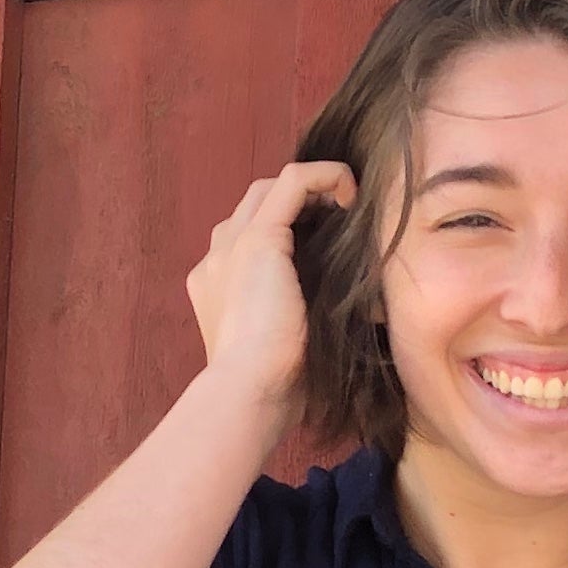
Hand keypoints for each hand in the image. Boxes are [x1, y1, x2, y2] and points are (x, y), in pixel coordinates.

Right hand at [186, 162, 355, 415]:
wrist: (248, 392)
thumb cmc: (273, 387)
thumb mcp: (282, 344)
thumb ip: (294, 318)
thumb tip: (339, 313)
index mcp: (216, 285)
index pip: (247, 236)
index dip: (289, 227)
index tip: (328, 239)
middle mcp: (216, 259)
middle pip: (254, 205)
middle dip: (297, 204)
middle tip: (338, 218)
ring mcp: (230, 246)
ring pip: (269, 188)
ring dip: (311, 189)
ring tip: (346, 205)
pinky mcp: (256, 239)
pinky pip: (294, 181)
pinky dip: (325, 176)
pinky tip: (351, 193)